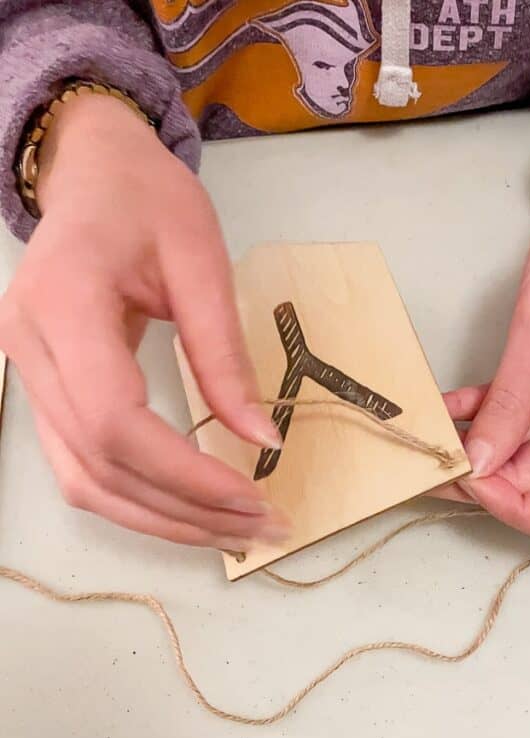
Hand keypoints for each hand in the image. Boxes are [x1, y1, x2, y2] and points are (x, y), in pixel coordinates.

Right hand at [0, 92, 288, 549]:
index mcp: (63, 302)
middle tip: (262, 527)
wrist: (91, 175)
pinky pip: (82, 468)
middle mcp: (30, 349)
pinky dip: (138, 500)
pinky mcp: (44, 393)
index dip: (183, 472)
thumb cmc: (145, 199)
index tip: (252, 495)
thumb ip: (224, 353)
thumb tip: (262, 439)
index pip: (114, 418)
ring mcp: (28, 377)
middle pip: (100, 465)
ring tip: (234, 530)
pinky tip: (190, 509)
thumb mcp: (200, 260)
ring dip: (163, 519)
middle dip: (186, 510)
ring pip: (85, 482)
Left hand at [442, 100, 529, 547]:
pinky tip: (450, 404)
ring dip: (480, 447)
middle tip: (427, 456)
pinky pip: (523, 416)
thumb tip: (479, 466)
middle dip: (486, 479)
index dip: (519, 510)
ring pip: (526, 454)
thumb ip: (511, 403)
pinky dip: (488, 414)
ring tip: (428, 434)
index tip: (472, 475)